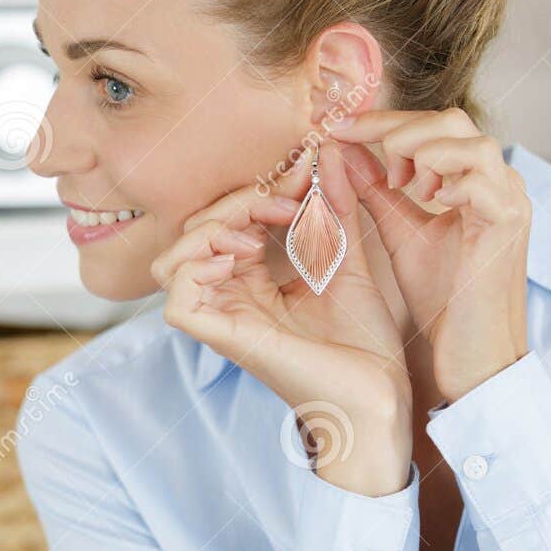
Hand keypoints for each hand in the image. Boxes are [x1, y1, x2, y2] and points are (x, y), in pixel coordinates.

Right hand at [152, 141, 412, 495]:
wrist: (379, 397)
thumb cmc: (365, 345)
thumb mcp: (348, 259)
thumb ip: (334, 209)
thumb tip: (329, 152)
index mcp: (252, 282)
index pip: (225, 221)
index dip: (256, 188)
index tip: (304, 174)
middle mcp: (229, 298)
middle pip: (192, 233)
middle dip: (235, 202)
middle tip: (288, 202)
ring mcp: (222, 318)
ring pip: (170, 262)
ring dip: (210, 231)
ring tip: (257, 231)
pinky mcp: (223, 338)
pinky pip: (177, 298)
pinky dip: (198, 266)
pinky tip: (241, 258)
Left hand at [326, 109, 530, 403]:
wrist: (474, 353)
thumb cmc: (444, 299)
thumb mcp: (402, 233)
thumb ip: (377, 192)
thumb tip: (344, 151)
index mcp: (474, 180)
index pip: (433, 124)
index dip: (382, 120)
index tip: (333, 126)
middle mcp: (498, 182)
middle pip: (451, 120)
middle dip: (393, 130)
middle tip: (354, 153)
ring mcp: (510, 201)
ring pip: (469, 142)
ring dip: (420, 156)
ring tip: (400, 189)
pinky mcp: (509, 225)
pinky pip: (482, 181)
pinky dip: (447, 182)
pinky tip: (427, 201)